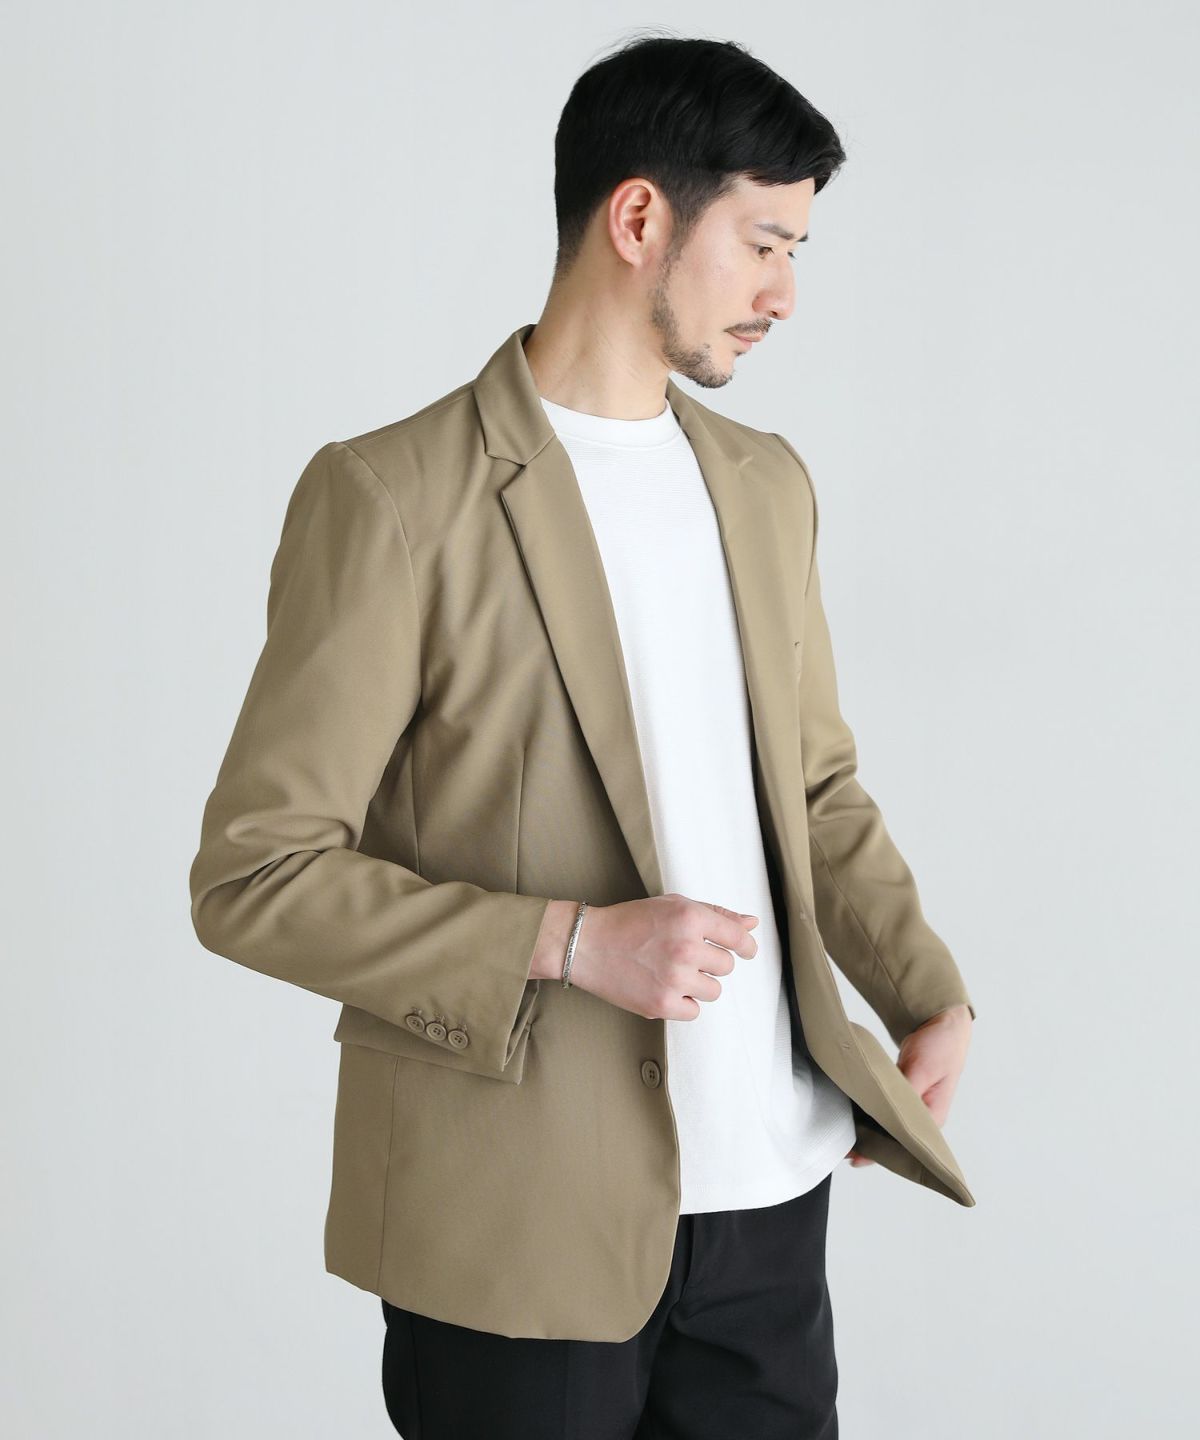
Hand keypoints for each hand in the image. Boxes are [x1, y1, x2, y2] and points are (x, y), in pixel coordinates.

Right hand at [561, 893, 759, 1020]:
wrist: (587, 944)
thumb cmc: (630, 922)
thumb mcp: (672, 905)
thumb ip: (715, 914)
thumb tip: (751, 924)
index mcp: (690, 918)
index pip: (738, 937)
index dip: (746, 946)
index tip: (746, 951)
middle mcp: (685, 948)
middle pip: (726, 966)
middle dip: (710, 963)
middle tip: (684, 956)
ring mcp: (674, 978)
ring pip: (714, 991)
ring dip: (698, 984)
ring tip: (672, 972)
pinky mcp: (662, 1004)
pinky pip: (694, 1011)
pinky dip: (683, 1003)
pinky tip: (664, 988)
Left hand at [845, 1002, 972, 1167]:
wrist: (943, 1022)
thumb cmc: (941, 1046)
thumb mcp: (923, 1070)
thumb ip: (906, 1093)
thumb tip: (886, 1112)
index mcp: (932, 1119)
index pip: (904, 1144)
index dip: (879, 1151)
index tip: (855, 1156)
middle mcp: (922, 1119)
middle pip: (893, 1137)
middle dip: (868, 1142)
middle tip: (843, 1146)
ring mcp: (912, 1106)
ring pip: (886, 1123)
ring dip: (866, 1127)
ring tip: (843, 1132)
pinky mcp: (902, 1093)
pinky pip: (882, 1107)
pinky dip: (868, 1110)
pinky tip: (852, 1112)